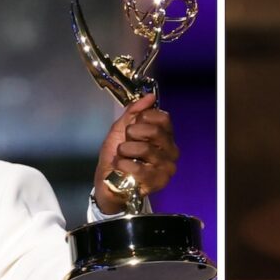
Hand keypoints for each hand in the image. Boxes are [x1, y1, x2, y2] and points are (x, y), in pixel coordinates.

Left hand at [93, 92, 177, 213]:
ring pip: (145, 149)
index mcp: (166, 137)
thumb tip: (150, 96)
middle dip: (133, 134)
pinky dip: (122, 165)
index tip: (133, 125)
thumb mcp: (122, 128)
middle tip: (126, 142)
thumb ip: (135, 111)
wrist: (108, 180)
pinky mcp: (158, 182)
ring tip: (122, 157)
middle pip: (156, 131)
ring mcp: (166, 168)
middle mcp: (171, 151)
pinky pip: (138, 168)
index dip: (144, 118)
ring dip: (125, 151)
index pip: (164, 118)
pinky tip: (121, 168)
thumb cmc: (118, 155)